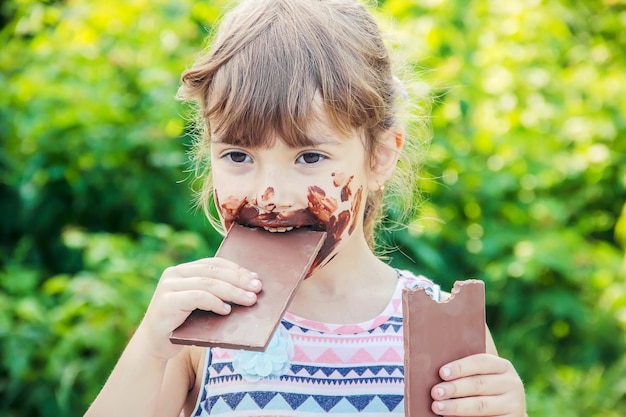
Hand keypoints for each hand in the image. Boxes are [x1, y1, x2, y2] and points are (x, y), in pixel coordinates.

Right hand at [135, 257, 261, 358]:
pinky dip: (215, 302)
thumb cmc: (182, 327)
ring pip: (208, 283)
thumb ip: (214, 294)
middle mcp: (174, 274)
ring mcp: (168, 287)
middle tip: (257, 288)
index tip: (255, 278)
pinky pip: (197, 297)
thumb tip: (249, 291)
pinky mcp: (167, 302)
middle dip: (239, 279)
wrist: (153, 346)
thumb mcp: (199, 306)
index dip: (237, 269)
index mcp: (183, 271)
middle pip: (213, 271)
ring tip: (249, 299)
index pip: (215, 263)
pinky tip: (227, 310)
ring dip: (232, 291)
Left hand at [431, 353, 525, 416]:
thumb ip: (467, 370)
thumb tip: (437, 367)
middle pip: (479, 384)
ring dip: (456, 407)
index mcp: (503, 366)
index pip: (481, 362)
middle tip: (435, 392)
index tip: (442, 373)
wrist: (505, 410)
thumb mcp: (482, 375)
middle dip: (454, 388)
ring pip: (480, 405)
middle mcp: (511, 384)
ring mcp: (513, 404)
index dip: (460, 367)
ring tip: (437, 407)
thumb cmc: (484, 387)